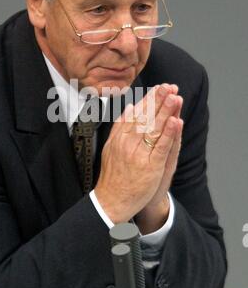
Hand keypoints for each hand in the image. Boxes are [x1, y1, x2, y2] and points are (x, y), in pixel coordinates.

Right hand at [95, 84, 182, 223]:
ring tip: (175, 96)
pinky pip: (160, 147)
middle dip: (158, 100)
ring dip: (165, 111)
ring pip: (153, 128)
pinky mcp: (150, 167)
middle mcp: (128, 143)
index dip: (149, 99)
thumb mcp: (110, 147)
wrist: (110, 201)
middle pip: (145, 117)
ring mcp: (138, 154)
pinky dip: (168, 134)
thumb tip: (129, 107)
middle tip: (170, 86)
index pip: (136, 113)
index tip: (159, 87)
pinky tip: (175, 121)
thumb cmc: (113, 176)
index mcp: (119, 137)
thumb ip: (120, 126)